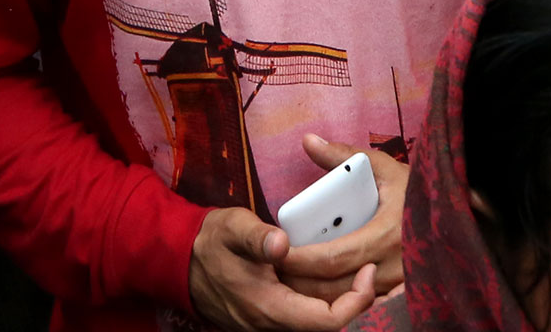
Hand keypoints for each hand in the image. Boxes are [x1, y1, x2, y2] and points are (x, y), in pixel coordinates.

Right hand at [186, 207, 374, 331]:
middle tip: (371, 268)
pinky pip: (304, 317)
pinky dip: (324, 301)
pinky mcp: (267, 318)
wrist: (178, 261)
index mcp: (269, 307)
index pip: (327, 322)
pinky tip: (334, 278)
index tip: (368, 271)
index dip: (356, 301)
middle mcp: (271, 324)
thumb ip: (257, 237)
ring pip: (317, 322)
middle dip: (356, 301)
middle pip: (328, 325)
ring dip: (342, 302)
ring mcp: (269, 324)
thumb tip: (281, 244)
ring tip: (361, 271)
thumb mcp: (232, 228)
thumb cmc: (210, 242)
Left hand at [276, 135, 408, 300]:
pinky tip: (323, 291)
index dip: (300, 260)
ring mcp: (398, 287)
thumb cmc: (419, 192)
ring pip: (347, 301)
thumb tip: (308, 141)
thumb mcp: (385, 169)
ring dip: (316, 295)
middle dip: (300, 282)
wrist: (459, 217)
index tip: (276, 253)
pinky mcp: (401, 297)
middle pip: (334, 287)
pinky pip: (363, 307)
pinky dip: (340, 301)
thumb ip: (345, 155)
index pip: (333, 258)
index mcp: (387, 235)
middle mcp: (394, 267)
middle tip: (275, 270)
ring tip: (293, 279)